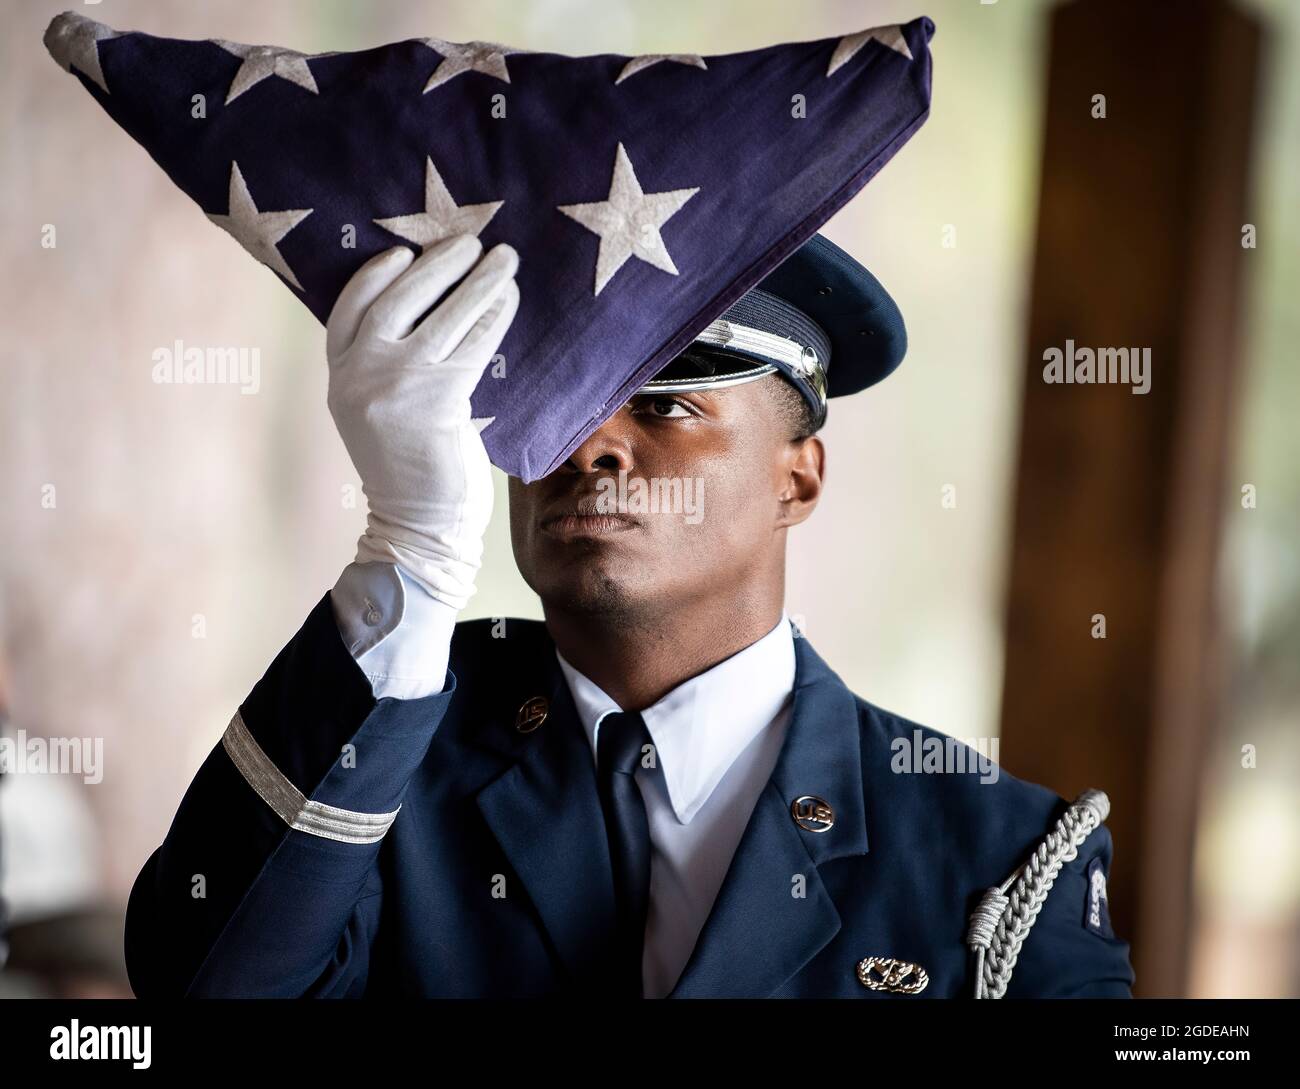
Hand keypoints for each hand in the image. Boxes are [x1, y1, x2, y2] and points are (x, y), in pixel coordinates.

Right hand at [325, 235, 518, 610]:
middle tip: (471, 241)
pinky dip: (494, 319)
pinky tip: (509, 302)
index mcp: (338, 376)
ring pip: (442, 318)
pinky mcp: (436, 402)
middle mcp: (359, 376)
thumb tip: (427, 304)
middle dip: (438, 265)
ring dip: (478, 283)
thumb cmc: (409, 466)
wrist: (419, 525)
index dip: (377, 274)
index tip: (406, 251)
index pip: (350, 307)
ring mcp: (395, 388)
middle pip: (398, 300)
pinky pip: (472, 346)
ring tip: (505, 259)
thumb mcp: (376, 408)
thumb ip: (383, 364)